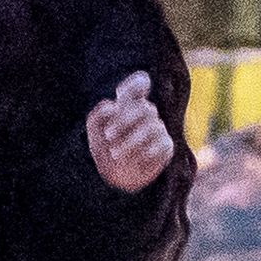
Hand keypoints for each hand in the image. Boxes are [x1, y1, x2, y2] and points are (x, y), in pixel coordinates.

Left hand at [85, 72, 173, 193]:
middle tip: (109, 136)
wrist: (114, 177)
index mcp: (129, 104)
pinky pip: (163, 145)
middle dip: (124, 122)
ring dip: (131, 142)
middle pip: (145, 109)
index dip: (137, 84)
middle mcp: (146, 114)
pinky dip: (148, 152)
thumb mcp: (95, 129)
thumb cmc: (104, 147)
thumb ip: (100, 113)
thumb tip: (113, 107)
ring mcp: (158, 130)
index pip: (139, 85)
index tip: (122, 93)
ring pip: (153, 128)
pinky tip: (136, 159)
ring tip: (116, 154)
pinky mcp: (166, 146)